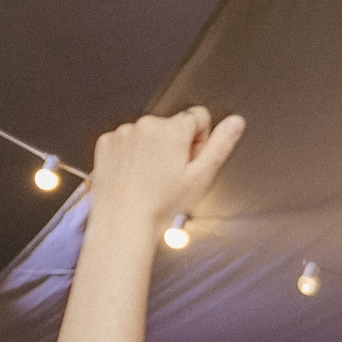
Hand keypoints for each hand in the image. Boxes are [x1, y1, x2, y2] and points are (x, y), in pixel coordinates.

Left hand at [84, 108, 245, 238]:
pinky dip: (130, 154)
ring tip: (148, 179)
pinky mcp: (106, 142)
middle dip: (174, 146)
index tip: (188, 162)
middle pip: (172, 126)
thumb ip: (221, 145)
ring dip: (151, 150)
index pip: (198, 117)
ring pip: (148, 134)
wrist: (122, 224)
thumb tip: (236, 122)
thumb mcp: (200, 177)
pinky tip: (132, 176)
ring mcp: (123, 132)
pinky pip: (126, 141)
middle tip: (168, 176)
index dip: (198, 141)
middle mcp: (146, 124)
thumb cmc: (160, 206)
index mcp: (172, 130)